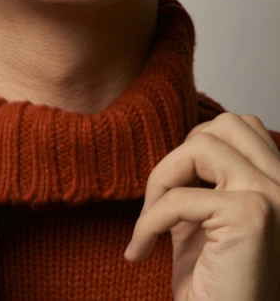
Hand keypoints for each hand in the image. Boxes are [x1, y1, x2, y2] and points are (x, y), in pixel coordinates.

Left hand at [124, 112, 279, 300]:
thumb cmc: (217, 290)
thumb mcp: (205, 224)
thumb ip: (200, 182)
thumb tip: (177, 150)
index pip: (241, 128)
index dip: (196, 151)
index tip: (173, 197)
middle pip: (227, 124)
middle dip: (182, 155)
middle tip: (162, 202)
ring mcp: (275, 197)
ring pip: (202, 143)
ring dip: (162, 179)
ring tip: (152, 221)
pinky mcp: (251, 215)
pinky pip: (179, 197)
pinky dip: (149, 220)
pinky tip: (141, 250)